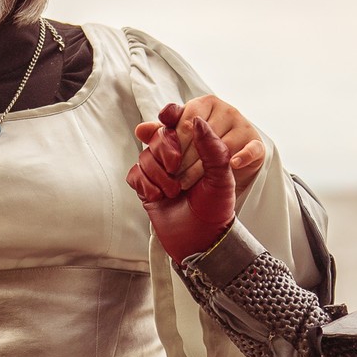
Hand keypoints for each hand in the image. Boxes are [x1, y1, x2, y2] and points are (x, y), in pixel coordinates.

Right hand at [127, 104, 237, 261]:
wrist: (201, 240)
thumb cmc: (216, 209)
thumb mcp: (221, 177)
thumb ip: (212, 147)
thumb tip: (196, 119)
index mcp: (197, 150)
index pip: (179, 122)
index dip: (172, 117)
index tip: (170, 117)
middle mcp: (177, 158)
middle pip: (158, 136)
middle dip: (165, 150)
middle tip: (175, 168)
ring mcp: (160, 172)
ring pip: (145, 156)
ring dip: (158, 174)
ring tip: (173, 192)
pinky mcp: (145, 187)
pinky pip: (134, 174)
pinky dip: (145, 184)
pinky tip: (157, 196)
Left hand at [132, 94, 265, 195]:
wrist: (227, 175)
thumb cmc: (199, 153)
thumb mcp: (178, 142)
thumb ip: (161, 134)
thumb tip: (140, 130)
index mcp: (204, 103)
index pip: (184, 120)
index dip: (172, 143)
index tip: (163, 162)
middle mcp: (225, 110)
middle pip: (199, 133)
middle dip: (181, 157)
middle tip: (169, 177)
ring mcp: (243, 126)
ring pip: (220, 145)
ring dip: (200, 167)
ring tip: (185, 183)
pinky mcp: (257, 144)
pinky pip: (252, 149)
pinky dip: (242, 157)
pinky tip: (231, 165)